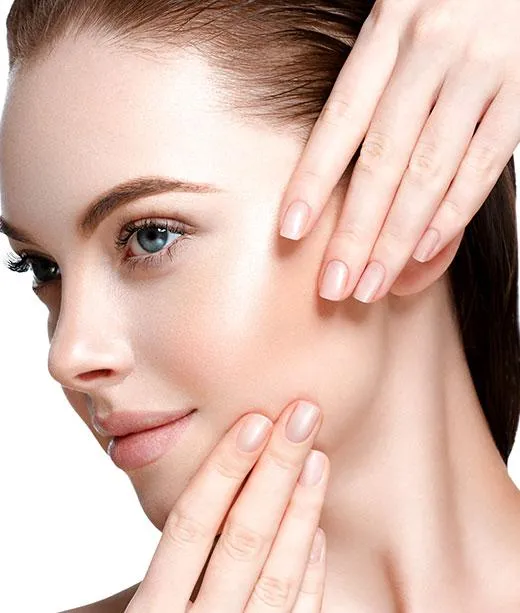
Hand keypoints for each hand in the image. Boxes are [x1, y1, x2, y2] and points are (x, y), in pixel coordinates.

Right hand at [125, 400, 328, 611]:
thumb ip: (140, 572)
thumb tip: (137, 497)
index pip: (190, 526)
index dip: (223, 471)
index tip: (255, 422)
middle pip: (243, 539)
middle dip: (277, 470)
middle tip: (304, 415)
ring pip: (278, 578)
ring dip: (301, 512)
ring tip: (318, 458)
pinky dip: (310, 575)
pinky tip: (318, 531)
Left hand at [279, 0, 519, 302]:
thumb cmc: (449, 5)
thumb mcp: (400, 24)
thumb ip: (378, 86)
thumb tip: (351, 184)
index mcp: (388, 29)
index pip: (340, 120)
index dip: (312, 179)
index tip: (290, 232)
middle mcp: (430, 48)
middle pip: (382, 159)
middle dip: (354, 231)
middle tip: (334, 285)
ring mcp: (480, 69)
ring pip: (430, 170)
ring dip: (398, 238)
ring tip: (373, 284)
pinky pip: (484, 163)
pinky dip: (453, 212)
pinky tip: (426, 251)